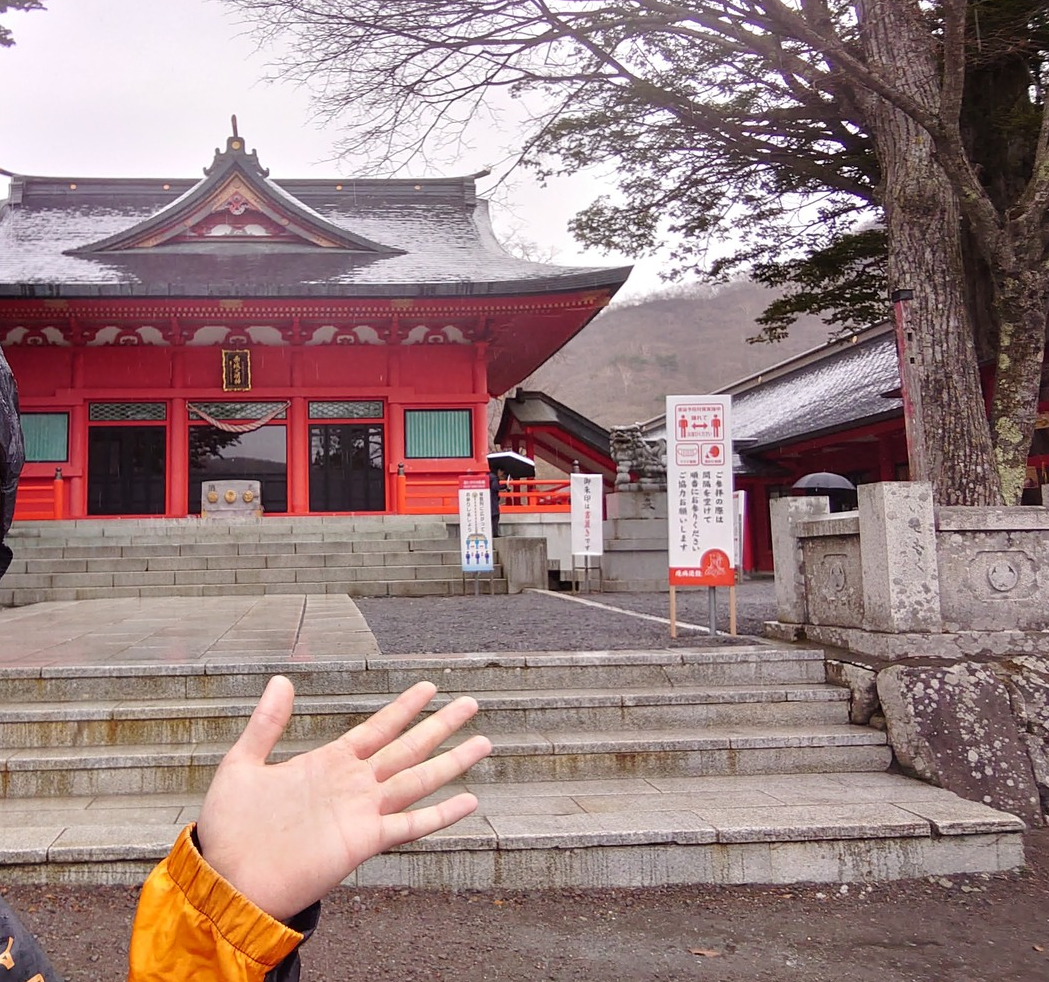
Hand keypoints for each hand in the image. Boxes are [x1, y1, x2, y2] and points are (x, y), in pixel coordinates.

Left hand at [196, 676, 490, 920]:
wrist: (226, 879)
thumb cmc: (230, 828)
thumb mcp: (242, 764)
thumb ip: (266, 724)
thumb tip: (282, 679)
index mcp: (330, 762)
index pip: (378, 727)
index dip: (404, 708)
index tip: (429, 687)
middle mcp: (354, 784)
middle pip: (408, 747)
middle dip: (440, 725)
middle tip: (470, 704)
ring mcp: (362, 812)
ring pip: (418, 779)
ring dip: (451, 762)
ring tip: (482, 743)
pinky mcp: (363, 841)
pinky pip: (411, 824)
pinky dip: (441, 814)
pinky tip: (468, 801)